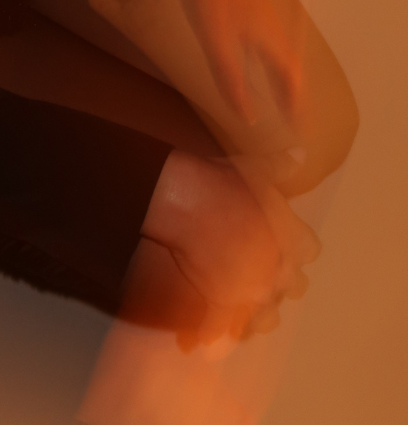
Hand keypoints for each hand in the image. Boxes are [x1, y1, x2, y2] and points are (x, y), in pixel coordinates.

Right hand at [137, 150, 318, 346]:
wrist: (179, 201)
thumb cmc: (217, 182)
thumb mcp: (251, 168)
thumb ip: (279, 166)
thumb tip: (300, 155)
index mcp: (291, 239)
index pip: (309, 249)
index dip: (293, 243)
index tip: (277, 237)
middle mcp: (278, 271)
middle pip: (293, 285)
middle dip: (277, 276)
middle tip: (255, 264)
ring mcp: (252, 293)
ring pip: (267, 315)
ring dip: (256, 308)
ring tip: (236, 298)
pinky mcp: (224, 305)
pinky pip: (229, 331)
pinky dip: (221, 333)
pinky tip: (207, 332)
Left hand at [181, 0, 304, 127]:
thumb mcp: (216, 41)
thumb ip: (231, 78)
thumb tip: (248, 116)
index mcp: (269, 40)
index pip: (291, 81)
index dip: (296, 106)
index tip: (301, 129)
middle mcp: (270, 27)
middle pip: (287, 67)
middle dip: (291, 94)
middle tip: (293, 118)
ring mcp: (258, 12)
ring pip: (276, 53)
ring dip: (280, 77)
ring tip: (276, 95)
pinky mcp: (243, 2)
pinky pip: (263, 40)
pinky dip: (264, 59)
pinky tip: (249, 57)